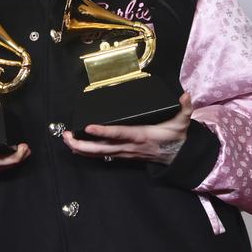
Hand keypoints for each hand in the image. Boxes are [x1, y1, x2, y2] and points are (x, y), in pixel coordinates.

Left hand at [62, 93, 191, 165]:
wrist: (178, 157)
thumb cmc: (176, 137)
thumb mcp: (182, 122)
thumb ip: (184, 108)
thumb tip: (186, 95)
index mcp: (140, 136)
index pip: (119, 133)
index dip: (104, 132)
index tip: (89, 127)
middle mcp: (129, 146)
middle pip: (102, 148)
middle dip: (82, 143)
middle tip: (66, 136)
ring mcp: (124, 152)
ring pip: (99, 153)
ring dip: (81, 148)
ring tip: (65, 140)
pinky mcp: (122, 154)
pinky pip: (102, 155)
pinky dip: (87, 152)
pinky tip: (75, 148)